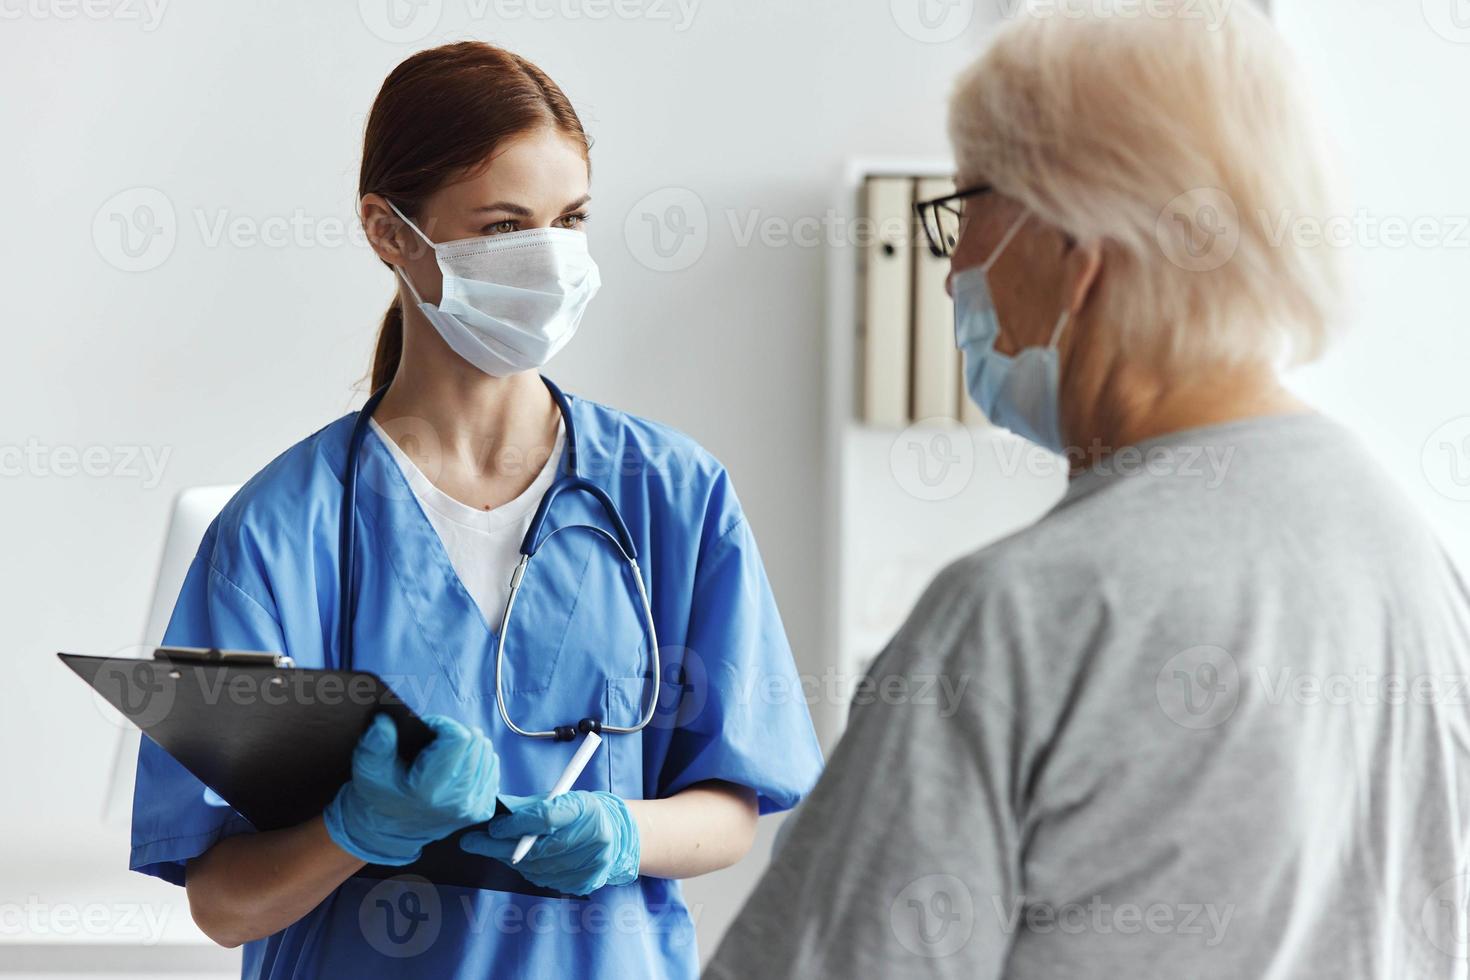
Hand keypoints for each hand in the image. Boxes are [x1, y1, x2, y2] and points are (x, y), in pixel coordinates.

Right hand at [323, 714, 499, 864]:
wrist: (390, 834)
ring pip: (488, 753)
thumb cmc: (380, 798)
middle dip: (457, 733)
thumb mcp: (370, 771)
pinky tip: (458, 768)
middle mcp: (457, 800)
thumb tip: (385, 722)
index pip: (459, 738)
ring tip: (446, 754)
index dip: (443, 724)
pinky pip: (493, 770)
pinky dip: (478, 762)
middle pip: (477, 742)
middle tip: (436, 742)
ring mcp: (472, 807)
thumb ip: (376, 745)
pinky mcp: (481, 811)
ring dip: (469, 747)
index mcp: (430, 790)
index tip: (428, 729)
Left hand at [459, 791, 639, 894]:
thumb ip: (527, 805)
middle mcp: (594, 836)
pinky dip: (530, 871)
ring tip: (497, 850)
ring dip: (512, 860)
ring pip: (539, 868)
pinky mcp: (587, 882)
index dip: (515, 825)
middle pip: (538, 848)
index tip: (491, 828)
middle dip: (500, 847)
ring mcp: (593, 863)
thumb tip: (493, 812)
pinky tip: (524, 861)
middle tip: (473, 843)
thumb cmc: (579, 812)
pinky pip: (547, 880)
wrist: (615, 834)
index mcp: (586, 807)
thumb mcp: (557, 798)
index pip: (546, 817)